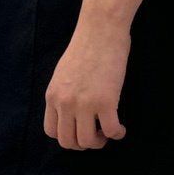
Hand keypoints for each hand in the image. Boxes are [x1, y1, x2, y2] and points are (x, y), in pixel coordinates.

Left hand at [43, 14, 129, 149]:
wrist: (100, 30)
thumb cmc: (86, 46)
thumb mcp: (64, 73)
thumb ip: (64, 93)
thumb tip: (73, 111)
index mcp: (53, 96)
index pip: (52, 132)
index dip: (68, 137)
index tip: (80, 130)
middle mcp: (65, 103)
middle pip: (68, 142)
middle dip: (83, 144)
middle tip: (97, 135)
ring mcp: (84, 104)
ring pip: (87, 141)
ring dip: (100, 142)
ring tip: (108, 132)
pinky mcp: (105, 101)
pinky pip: (110, 130)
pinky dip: (117, 134)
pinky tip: (121, 129)